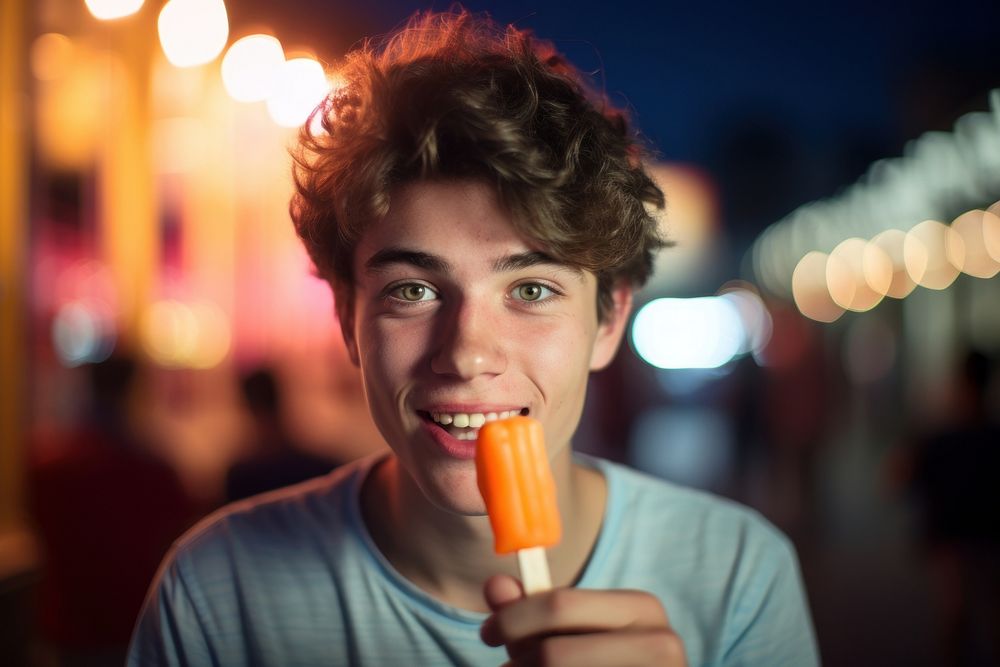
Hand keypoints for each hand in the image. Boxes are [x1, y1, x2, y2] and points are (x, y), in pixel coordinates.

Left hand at [480, 574, 686, 665]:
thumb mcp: (570, 631)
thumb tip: (494, 584)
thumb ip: (532, 610)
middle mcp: (661, 645)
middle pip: (555, 655)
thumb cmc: (602, 659)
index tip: (488, 633)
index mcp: (643, 609)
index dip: (513, 619)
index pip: (560, 605)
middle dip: (519, 660)